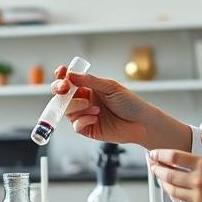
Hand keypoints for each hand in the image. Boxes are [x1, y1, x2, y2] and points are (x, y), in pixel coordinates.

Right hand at [52, 66, 185, 147]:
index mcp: (89, 88)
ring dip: (76, 106)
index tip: (62, 72)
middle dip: (59, 90)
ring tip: (91, 105)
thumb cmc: (130, 103)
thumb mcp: (110, 87)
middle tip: (64, 88)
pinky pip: (76, 125)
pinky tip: (95, 117)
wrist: (141, 122)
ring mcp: (85, 115)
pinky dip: (83, 120)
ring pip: (67, 110)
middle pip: (62, 96)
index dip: (62, 76)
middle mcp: (84, 101)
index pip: (69, 81)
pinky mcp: (88, 129)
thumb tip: (71, 75)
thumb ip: (90, 81)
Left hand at [149, 134, 201, 201]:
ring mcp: (199, 198)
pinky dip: (176, 195)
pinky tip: (175, 190)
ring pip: (173, 190)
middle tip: (151, 164)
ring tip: (160, 177)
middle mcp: (199, 182)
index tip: (153, 154)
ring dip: (163, 182)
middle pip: (168, 175)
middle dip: (156, 168)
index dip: (160, 155)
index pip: (175, 158)